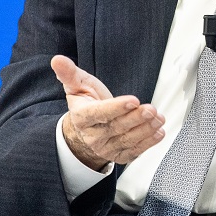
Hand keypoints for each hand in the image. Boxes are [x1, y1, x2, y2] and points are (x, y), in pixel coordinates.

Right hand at [51, 55, 164, 170]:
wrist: (87, 130)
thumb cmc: (86, 103)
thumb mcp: (77, 86)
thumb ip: (69, 73)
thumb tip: (57, 60)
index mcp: (81, 117)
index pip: (98, 113)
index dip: (116, 108)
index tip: (133, 100)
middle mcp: (93, 135)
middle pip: (115, 127)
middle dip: (135, 118)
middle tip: (150, 109)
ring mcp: (106, 147)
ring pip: (126, 140)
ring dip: (145, 130)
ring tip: (158, 119)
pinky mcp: (118, 155)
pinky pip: (134, 152)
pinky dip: (148, 143)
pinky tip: (158, 132)